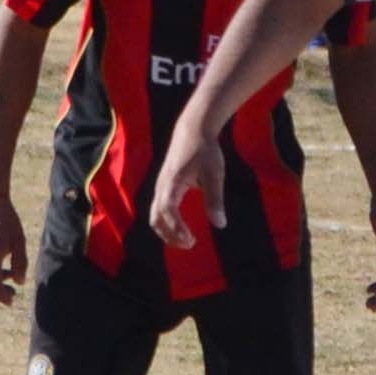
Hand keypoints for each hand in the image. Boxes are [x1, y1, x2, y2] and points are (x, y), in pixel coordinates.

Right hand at [148, 118, 224, 249]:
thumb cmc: (205, 151)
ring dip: (167, 232)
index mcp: (172, 183)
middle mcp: (162, 186)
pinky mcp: (164, 186)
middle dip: (170, 235)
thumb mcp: (214, 174)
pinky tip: (181, 229)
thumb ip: (215, 199)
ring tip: (186, 241)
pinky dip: (167, 223)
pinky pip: (159, 210)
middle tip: (190, 245)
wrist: (192, 130)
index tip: (191, 239)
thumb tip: (220, 224)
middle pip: (156, 218)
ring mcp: (160, 186)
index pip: (168, 211)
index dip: (177, 228)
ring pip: (155, 215)